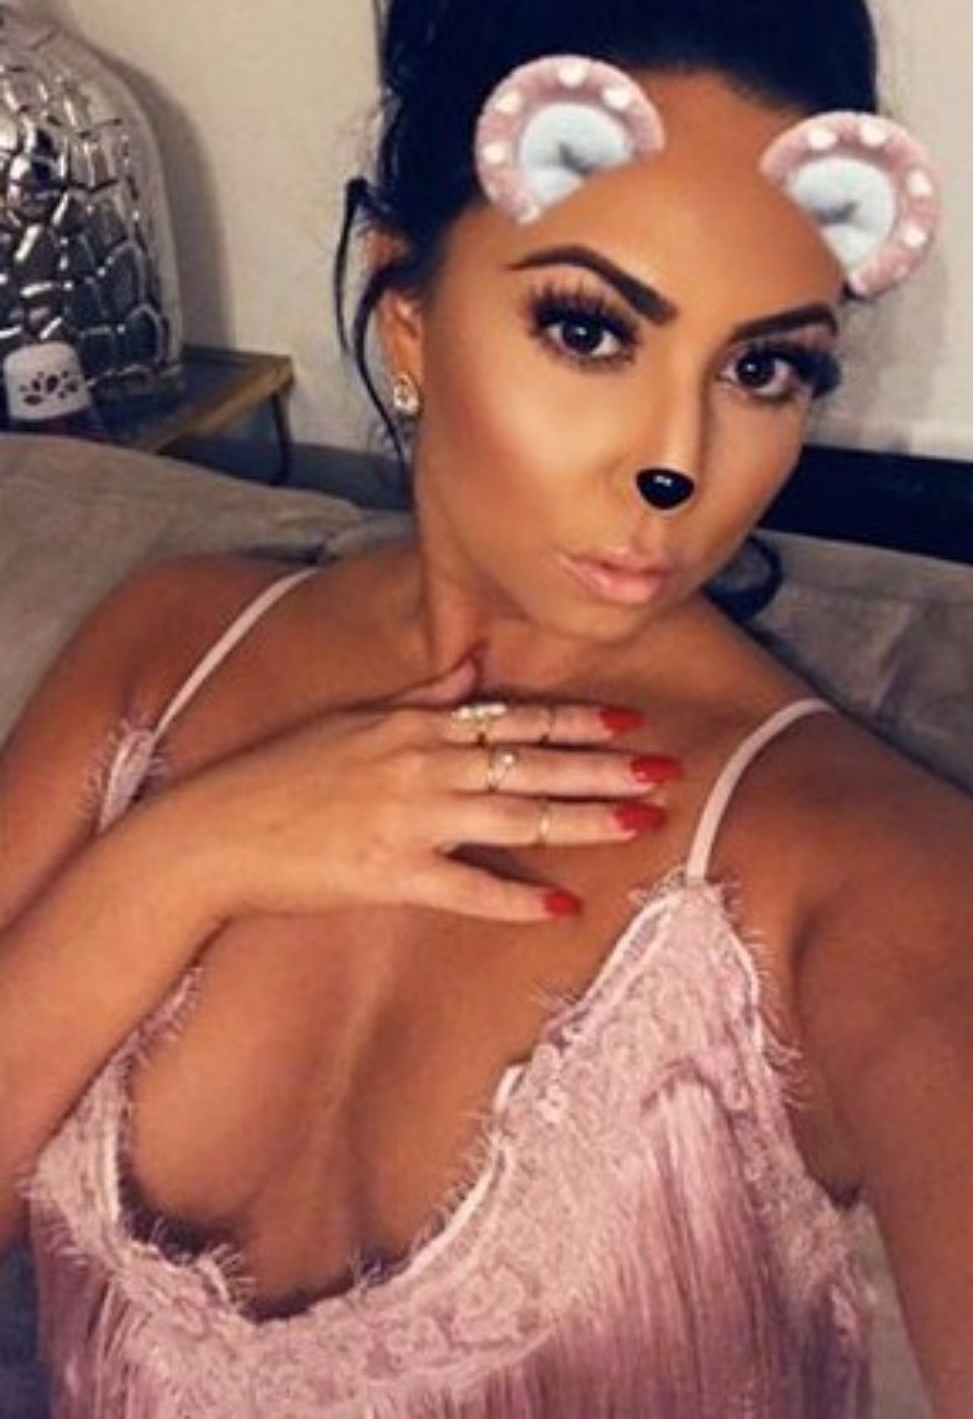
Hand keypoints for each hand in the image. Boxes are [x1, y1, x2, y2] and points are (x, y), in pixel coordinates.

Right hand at [196, 657, 681, 924]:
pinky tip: (559, 905)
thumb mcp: (353, 720)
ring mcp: (409, 818)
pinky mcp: (391, 873)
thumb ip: (419, 696)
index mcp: (414, 724)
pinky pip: (467, 886)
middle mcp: (421, 763)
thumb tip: (468, 670)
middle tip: (665, 774)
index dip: (578, 723)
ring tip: (639, 824)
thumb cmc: (281, 773)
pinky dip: (515, 897)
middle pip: (532, 764)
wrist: (217, 830)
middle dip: (605, 769)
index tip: (631, 724)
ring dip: (584, 820)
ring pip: (516, 815)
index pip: (513, 719)